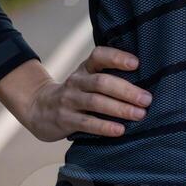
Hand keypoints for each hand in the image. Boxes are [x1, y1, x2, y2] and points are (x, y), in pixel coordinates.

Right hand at [16, 46, 152, 142]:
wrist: (38, 108)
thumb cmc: (76, 92)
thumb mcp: (87, 78)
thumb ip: (108, 76)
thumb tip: (146, 81)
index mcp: (85, 68)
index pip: (99, 56)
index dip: (117, 58)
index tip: (136, 63)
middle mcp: (77, 81)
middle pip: (102, 82)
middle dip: (126, 91)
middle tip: (146, 99)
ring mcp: (69, 100)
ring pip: (96, 102)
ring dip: (120, 109)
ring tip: (139, 114)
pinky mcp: (65, 119)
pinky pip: (87, 122)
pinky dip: (104, 127)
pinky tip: (120, 130)